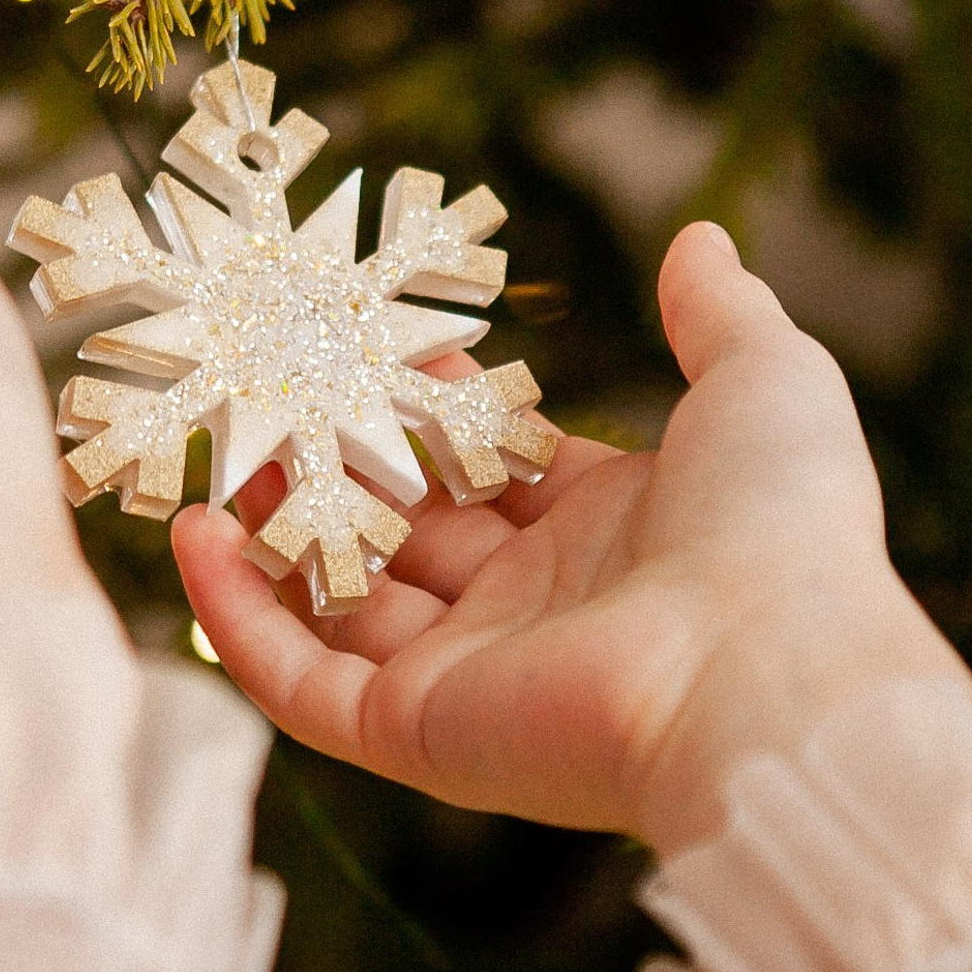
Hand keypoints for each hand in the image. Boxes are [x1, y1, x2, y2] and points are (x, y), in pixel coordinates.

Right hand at [174, 222, 969, 850]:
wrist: (768, 673)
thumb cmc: (781, 528)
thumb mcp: (762, 382)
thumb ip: (718, 316)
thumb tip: (699, 240)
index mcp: (611, 534)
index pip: (493, 467)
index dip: (429, 405)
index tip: (366, 341)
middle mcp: (535, 611)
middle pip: (406, 531)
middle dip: (334, 464)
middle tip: (261, 390)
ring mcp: (471, 677)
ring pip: (340, 601)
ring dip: (269, 532)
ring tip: (205, 456)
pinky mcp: (419, 731)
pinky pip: (301, 682)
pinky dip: (239, 618)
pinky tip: (190, 539)